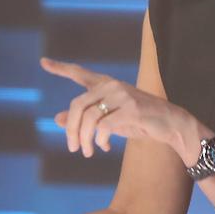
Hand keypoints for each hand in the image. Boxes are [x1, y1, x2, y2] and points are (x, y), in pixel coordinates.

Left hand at [40, 57, 190, 157]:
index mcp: (106, 84)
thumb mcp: (109, 119)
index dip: (60, 68)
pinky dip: (99, 140)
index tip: (43, 62)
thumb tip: (57, 118)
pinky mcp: (131, 109)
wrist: (171, 124)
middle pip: (78, 104)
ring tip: (86, 152)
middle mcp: (112, 85)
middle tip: (73, 148)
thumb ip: (85, 118)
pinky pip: (104, 126)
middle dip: (72, 129)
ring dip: (84, 139)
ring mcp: (122, 96)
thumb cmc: (139, 120)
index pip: (79, 73)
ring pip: (89, 118)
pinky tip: (103, 146)